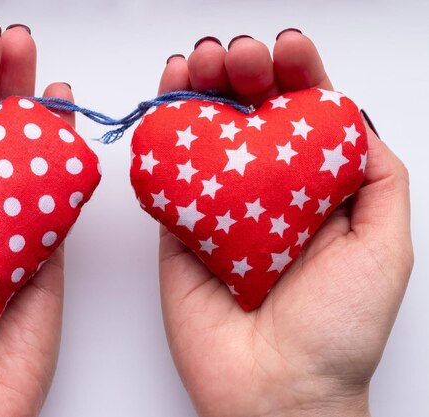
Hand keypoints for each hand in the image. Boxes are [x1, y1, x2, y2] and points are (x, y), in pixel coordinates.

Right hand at [158, 31, 412, 416]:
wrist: (275, 390)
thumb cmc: (338, 331)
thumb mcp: (386, 248)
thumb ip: (380, 179)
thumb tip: (354, 118)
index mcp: (315, 192)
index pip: (304, 117)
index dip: (296, 76)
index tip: (287, 51)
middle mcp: (267, 193)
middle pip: (251, 115)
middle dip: (243, 72)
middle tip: (236, 56)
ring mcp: (220, 208)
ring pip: (206, 134)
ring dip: (200, 88)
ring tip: (198, 62)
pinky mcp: (181, 228)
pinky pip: (168, 174)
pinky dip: (162, 133)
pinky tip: (166, 99)